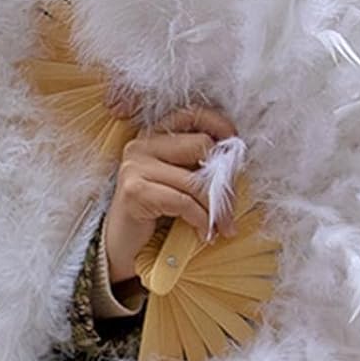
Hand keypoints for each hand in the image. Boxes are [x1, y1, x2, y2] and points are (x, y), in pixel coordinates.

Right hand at [102, 105, 238, 284]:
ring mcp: (135, 166)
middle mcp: (142, 144)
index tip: (236, 148)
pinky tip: (204, 233)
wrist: (123, 246)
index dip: (219, 124)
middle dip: (223, 180)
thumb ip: (197, 167)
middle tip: (230, 207)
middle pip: (200, 145)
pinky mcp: (135, 190)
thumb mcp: (178, 183)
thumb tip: (234, 164)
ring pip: (194, 179)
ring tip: (223, 227)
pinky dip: (201, 220)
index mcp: (154, 136)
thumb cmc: (155, 213)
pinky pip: (183, 202)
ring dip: (216, 209)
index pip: (191, 114)